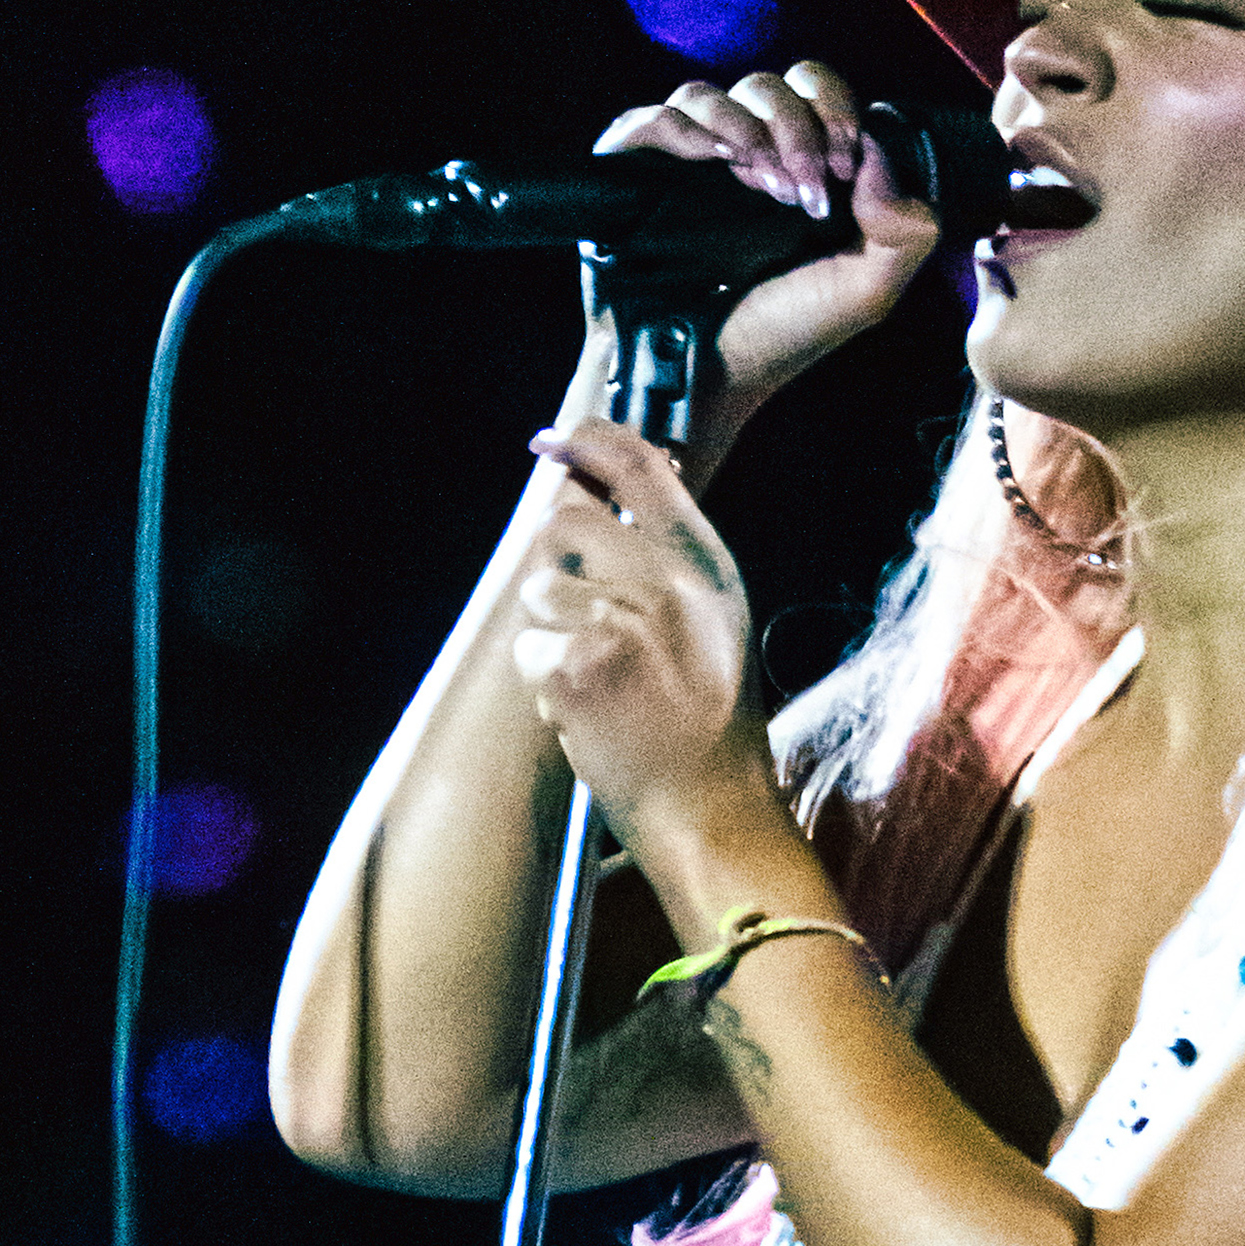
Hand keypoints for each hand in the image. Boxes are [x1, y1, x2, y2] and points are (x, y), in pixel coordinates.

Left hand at [506, 423, 785, 869]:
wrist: (709, 807)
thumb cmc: (708, 720)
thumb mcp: (715, 618)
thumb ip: (669, 554)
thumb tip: (605, 492)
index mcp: (704, 563)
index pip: (640, 465)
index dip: (590, 440)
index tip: (558, 438)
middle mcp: (666, 581)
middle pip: (564, 523)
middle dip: (554, 565)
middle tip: (580, 616)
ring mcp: (621, 622)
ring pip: (538, 591)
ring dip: (550, 634)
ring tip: (596, 676)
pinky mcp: (579, 667)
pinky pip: (529, 649)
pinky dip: (546, 683)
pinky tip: (587, 709)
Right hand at [587, 58, 951, 402]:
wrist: (705, 382)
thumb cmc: (780, 336)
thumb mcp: (868, 291)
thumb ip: (907, 228)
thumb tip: (882, 154)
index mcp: (795, 165)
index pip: (815, 90)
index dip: (835, 110)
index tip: (844, 165)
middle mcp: (740, 155)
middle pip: (768, 85)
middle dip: (796, 124)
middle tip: (805, 189)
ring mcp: (684, 162)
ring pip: (709, 93)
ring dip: (747, 128)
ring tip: (761, 184)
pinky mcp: (633, 173)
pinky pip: (653, 118)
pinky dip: (687, 129)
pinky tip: (714, 162)